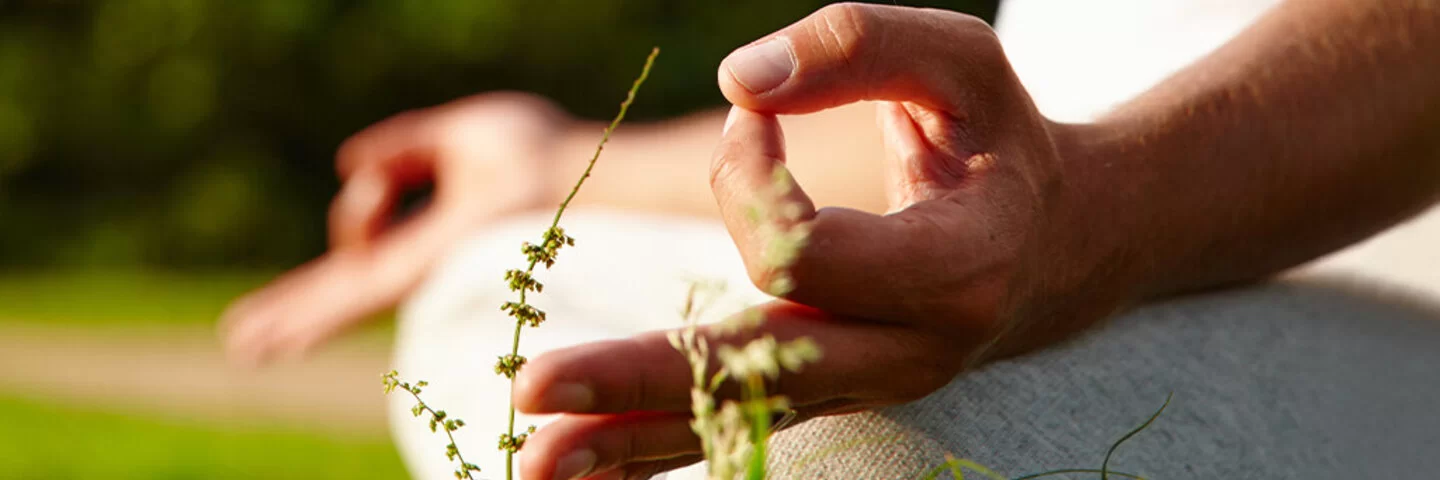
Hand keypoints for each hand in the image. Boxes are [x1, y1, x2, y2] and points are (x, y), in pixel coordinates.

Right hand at [221, 92, 572, 365]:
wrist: (565, 169)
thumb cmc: (536, 149)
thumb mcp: (456, 134)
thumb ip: (402, 145)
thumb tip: (348, 160)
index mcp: (431, 226)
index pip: (367, 246)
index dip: (347, 232)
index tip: (367, 178)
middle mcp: (419, 258)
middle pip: (341, 288)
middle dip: (294, 308)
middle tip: (243, 337)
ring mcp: (414, 271)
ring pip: (334, 302)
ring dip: (285, 320)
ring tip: (241, 345)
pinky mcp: (415, 272)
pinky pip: (349, 297)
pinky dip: (306, 318)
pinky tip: (269, 341)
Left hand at [511, 4, 1136, 477]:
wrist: (1055, 245)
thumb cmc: (998, 139)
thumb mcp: (960, 62)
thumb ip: (858, 45)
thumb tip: (735, 85)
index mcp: (952, 271)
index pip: (805, 253)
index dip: (748, 177)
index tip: (750, 114)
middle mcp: (906, 350)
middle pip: (757, 373)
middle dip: (641, 378)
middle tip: (535, 386)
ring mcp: (866, 384)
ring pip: (738, 419)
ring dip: (627, 441)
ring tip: (534, 463)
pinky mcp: (829, 390)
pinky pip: (737, 423)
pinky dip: (654, 444)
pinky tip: (584, 465)